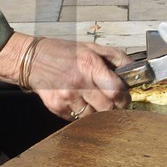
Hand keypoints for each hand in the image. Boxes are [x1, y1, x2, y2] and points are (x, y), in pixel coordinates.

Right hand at [0, 33, 130, 120]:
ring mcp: (67, 98)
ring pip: (94, 118)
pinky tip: (80, 103)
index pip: (116, 90)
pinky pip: (77, 120)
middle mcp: (79, 83)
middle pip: (107, 109)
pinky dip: (83, 115)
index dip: (125, 98)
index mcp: (90, 65)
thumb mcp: (91, 47)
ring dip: (99, 114)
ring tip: (96, 103)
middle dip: (115, 109)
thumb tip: (134, 68)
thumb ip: (115, 57)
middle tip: (114, 104)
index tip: (125, 98)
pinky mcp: (57, 108)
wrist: (31, 59)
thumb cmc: (64, 52)